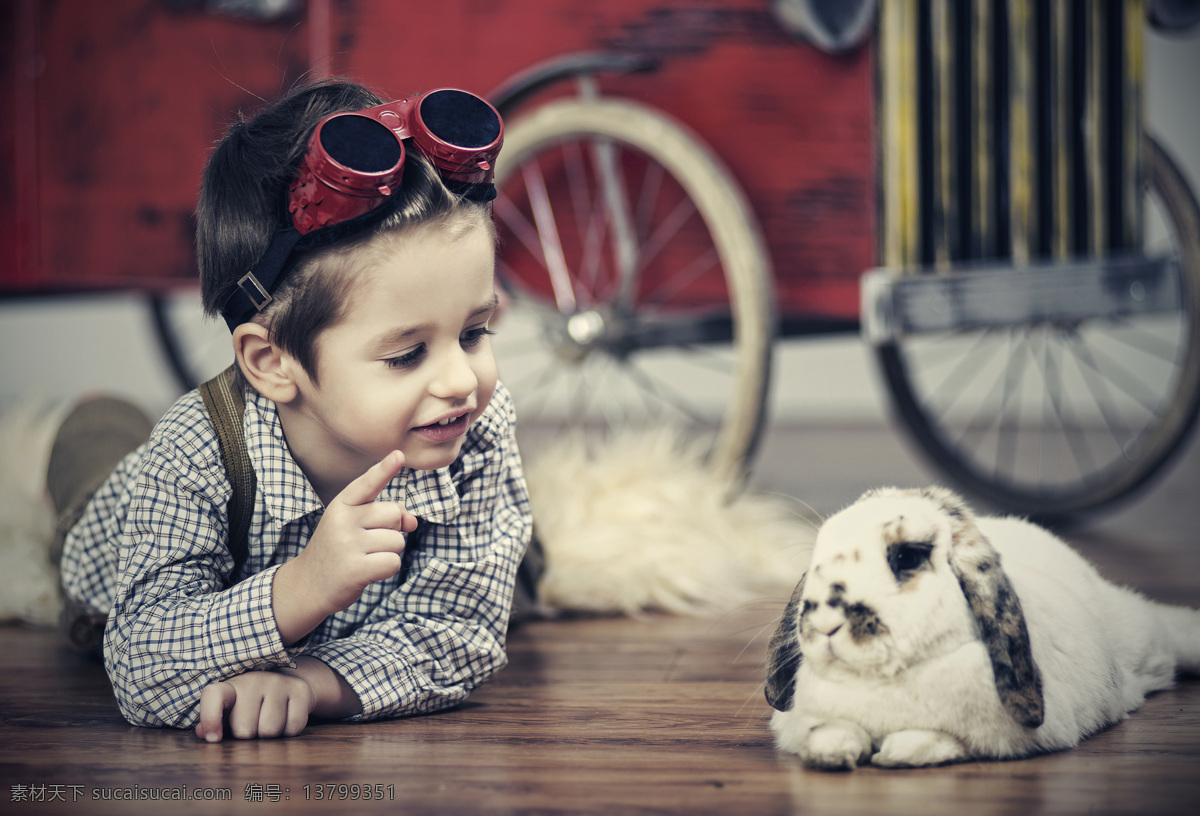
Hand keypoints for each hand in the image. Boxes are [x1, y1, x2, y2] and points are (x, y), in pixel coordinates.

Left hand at [195, 670, 313, 741]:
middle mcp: (254, 680)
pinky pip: (293, 727)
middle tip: (252, 726)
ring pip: (269, 730)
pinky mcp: (300, 691)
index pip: (213, 695)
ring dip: (269, 736)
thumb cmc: (249, 705)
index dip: (210, 719)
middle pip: (245, 729)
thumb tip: (204, 734)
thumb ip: (213, 722)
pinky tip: (285, 720)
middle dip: (248, 735)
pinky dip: (288, 732)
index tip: (214, 738)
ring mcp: (279, 683)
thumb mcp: (230, 711)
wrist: (286, 685)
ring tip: (268, 723)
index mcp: (231, 686)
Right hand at [273, 451, 417, 643]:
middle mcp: (342, 520)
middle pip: (394, 513)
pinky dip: (386, 569)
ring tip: (364, 558)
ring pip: (397, 541)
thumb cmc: (337, 551)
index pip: (367, 484)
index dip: (385, 469)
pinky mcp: (355, 569)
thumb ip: (384, 517)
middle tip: (366, 543)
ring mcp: (347, 544)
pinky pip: (393, 562)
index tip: (399, 455)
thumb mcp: (354, 527)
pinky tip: (367, 572)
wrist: (307, 586)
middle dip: (391, 529)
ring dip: (388, 552)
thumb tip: (412, 522)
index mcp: (341, 505)